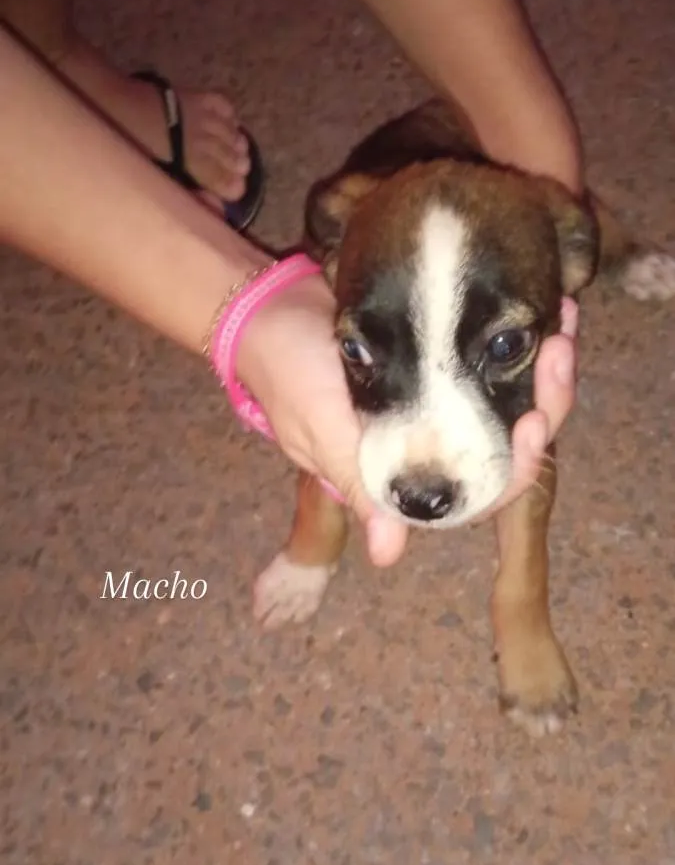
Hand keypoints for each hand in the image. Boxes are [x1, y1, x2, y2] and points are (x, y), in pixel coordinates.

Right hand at [237, 276, 577, 559]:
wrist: (266, 309)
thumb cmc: (289, 374)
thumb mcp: (324, 430)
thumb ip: (363, 486)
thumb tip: (390, 555)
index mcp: (405, 474)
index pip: (478, 492)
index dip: (516, 467)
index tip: (536, 422)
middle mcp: (429, 445)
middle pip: (507, 446)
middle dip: (543, 404)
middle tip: (557, 353)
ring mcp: (437, 403)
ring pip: (508, 404)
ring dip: (540, 373)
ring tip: (559, 328)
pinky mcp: (439, 362)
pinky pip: (490, 365)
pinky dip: (515, 346)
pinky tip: (544, 317)